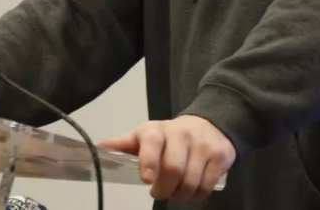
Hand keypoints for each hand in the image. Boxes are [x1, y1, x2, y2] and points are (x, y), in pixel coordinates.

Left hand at [98, 115, 234, 201]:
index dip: (149, 161)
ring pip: (191, 181)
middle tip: (159, 192)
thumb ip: (124, 143)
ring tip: (175, 192)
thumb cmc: (171, 135)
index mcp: (157, 130)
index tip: (147, 180)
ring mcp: (203, 145)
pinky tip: (191, 190)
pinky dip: (197, 195)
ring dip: (181, 195)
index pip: (152, 142)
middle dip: (164, 189)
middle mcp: (181, 134)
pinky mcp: (220, 156)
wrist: (211, 124)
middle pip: (174, 168)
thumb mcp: (147, 135)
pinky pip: (207, 185)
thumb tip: (99, 147)